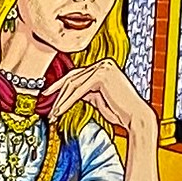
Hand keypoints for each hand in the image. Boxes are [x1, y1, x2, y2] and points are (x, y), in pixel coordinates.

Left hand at [49, 55, 161, 180]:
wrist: (135, 117)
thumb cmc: (119, 112)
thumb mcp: (98, 99)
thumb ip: (86, 92)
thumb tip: (70, 93)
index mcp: (103, 66)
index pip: (77, 75)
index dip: (60, 85)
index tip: (47, 95)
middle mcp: (104, 63)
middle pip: (73, 78)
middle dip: (57, 93)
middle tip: (46, 104)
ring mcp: (103, 67)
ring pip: (74, 84)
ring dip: (60, 100)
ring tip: (52, 113)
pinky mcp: (102, 75)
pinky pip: (79, 90)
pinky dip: (67, 102)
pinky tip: (59, 112)